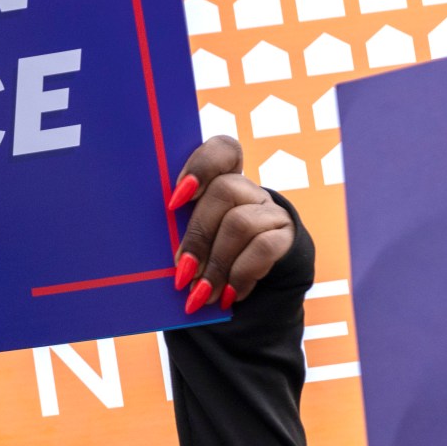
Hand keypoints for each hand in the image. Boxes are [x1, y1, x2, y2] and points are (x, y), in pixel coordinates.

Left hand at [168, 137, 292, 314]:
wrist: (257, 290)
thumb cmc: (210, 262)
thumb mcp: (194, 244)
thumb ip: (181, 233)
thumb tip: (160, 251)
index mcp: (221, 182)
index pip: (223, 149)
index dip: (202, 166)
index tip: (176, 200)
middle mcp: (249, 190)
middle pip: (224, 191)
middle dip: (198, 236)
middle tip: (182, 273)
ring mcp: (270, 211)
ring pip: (240, 222)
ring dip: (216, 264)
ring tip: (201, 294)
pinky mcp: (287, 236)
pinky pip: (263, 248)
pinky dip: (240, 275)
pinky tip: (228, 296)